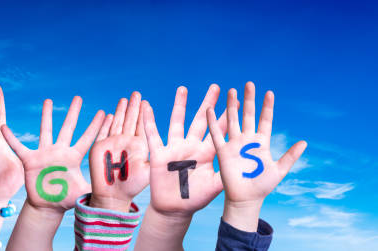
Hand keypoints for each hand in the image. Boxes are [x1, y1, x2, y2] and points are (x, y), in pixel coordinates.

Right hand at [1, 97, 104, 211]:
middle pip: (68, 128)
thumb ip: (93, 189)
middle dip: (73, 113)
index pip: (87, 139)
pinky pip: (18, 147)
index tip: (105, 113)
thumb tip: (109, 191)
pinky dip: (11, 138)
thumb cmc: (65, 199)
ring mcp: (45, 154)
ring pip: (46, 131)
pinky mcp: (30, 160)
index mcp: (73, 158)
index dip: (96, 127)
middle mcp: (60, 151)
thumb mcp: (81, 193)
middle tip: (78, 98)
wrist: (47, 206)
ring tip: (48, 100)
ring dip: (46, 116)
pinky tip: (3, 127)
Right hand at [88, 92, 149, 211]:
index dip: (143, 113)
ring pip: (116, 123)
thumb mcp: (148, 170)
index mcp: (138, 146)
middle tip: (136, 93)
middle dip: (132, 107)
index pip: (141, 125)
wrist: (113, 195)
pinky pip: (102, 132)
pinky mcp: (99, 148)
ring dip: (119, 111)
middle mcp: (125, 142)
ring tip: (124, 99)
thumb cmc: (132, 186)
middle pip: (129, 120)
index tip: (146, 101)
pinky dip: (104, 123)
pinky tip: (106, 114)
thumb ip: (154, 156)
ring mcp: (112, 144)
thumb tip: (168, 147)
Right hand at [143, 84, 230, 215]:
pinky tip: (147, 107)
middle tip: (216, 87)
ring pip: (177, 122)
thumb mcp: (214, 187)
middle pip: (200, 120)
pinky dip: (149, 121)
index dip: (225, 117)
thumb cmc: (195, 199)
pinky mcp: (159, 154)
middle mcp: (191, 147)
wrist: (174, 209)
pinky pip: (152, 135)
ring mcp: (175, 148)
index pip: (217, 131)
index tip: (235, 102)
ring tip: (183, 88)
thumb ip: (225, 174)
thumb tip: (243, 166)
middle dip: (208, 104)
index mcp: (206, 154)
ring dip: (180, 105)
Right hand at [206, 81, 306, 230]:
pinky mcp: (223, 151)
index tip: (269, 93)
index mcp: (262, 143)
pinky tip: (210, 109)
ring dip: (232, 106)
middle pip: (248, 115)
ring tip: (231, 91)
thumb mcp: (279, 170)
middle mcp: (248, 140)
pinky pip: (217, 134)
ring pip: (233, 120)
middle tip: (249, 84)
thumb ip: (290, 156)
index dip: (267, 107)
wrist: (246, 198)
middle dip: (249, 100)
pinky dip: (213, 122)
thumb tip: (305, 142)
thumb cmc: (262, 186)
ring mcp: (235, 144)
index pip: (265, 120)